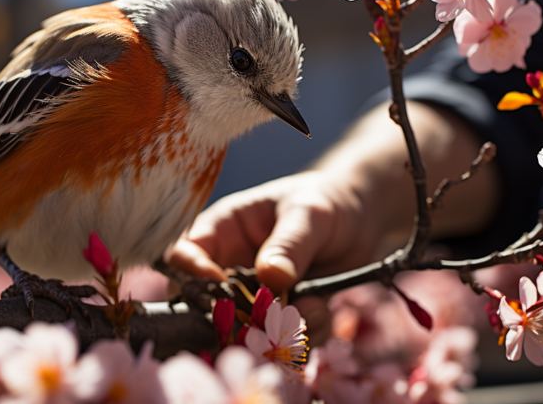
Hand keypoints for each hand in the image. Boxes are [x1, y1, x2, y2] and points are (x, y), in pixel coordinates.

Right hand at [166, 170, 377, 344]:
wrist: (358, 219)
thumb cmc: (324, 201)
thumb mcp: (309, 213)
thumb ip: (290, 242)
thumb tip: (272, 276)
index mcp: (223, 231)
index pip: (184, 253)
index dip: (191, 274)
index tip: (220, 289)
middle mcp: (231, 267)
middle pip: (206, 304)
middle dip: (236, 319)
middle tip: (267, 321)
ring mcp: (254, 297)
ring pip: (245, 330)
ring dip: (277, 331)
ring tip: (314, 308)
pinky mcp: (281, 318)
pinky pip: (281, 341)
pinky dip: (302, 336)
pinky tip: (324, 311)